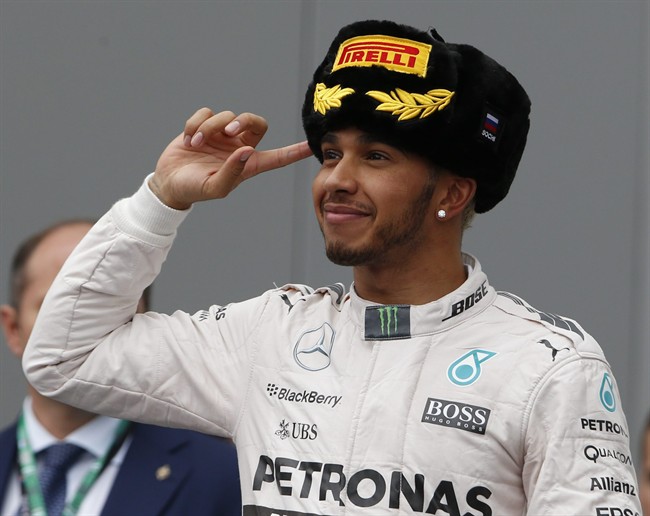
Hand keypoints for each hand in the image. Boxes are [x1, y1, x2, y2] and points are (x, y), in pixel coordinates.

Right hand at [149, 108, 312, 209]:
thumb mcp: (215, 187)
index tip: (313, 146)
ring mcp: (222, 135)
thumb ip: (233, 171)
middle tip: (229, 130)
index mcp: (249, 164)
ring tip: (196, 144)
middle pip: (256, 122)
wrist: (169, 182)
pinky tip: (188, 139)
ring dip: (210, 128)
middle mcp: (239, 147)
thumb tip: (247, 150)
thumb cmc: (195, 189)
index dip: (295, 152)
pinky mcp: (204, 126)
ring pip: (226, 116)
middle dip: (244, 120)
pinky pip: (207, 113)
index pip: (278, 157)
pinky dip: (196, 124)